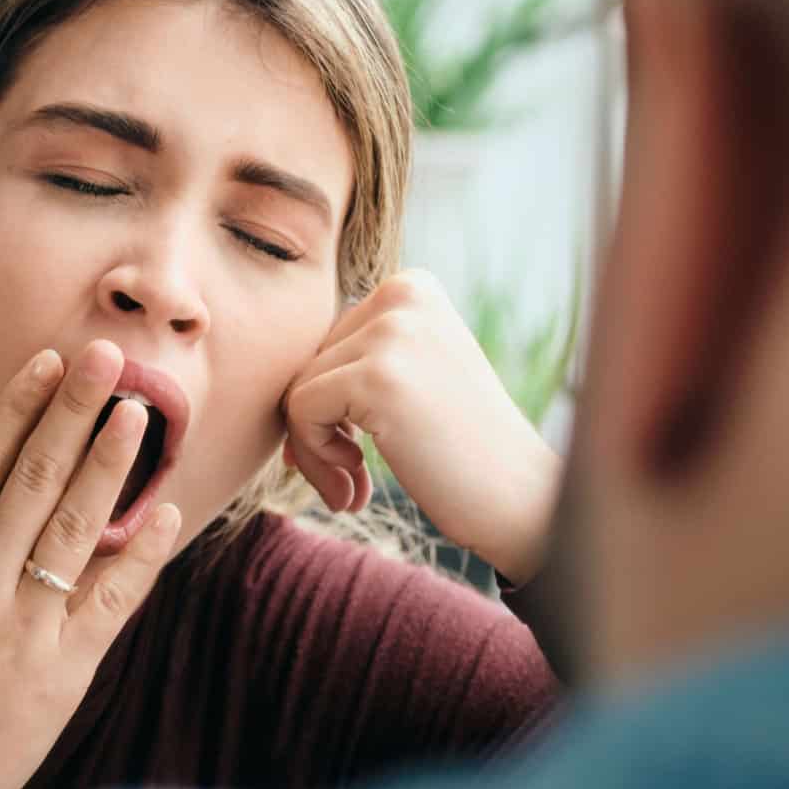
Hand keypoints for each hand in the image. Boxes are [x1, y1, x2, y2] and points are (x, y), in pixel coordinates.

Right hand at [0, 342, 182, 788]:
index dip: (16, 407)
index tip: (46, 361)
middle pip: (34, 478)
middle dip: (74, 411)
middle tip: (111, 357)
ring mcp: (20, 626)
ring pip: (75, 528)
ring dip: (111, 466)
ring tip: (142, 414)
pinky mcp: (61, 670)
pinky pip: (110, 602)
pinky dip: (141, 556)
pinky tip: (169, 514)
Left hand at [283, 270, 560, 583]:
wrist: (521, 501)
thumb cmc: (461, 452)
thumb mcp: (410, 379)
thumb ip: (351, 363)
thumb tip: (267, 378)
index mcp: (412, 287)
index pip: (324, 341)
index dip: (326, 404)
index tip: (356, 449)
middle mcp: (403, 294)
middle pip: (305, 361)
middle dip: (317, 429)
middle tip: (352, 477)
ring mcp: (392, 333)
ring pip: (296, 389)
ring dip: (315, 452)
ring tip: (354, 487)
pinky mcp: (375, 377)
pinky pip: (299, 412)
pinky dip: (315, 459)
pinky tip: (357, 490)